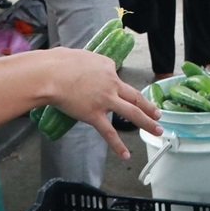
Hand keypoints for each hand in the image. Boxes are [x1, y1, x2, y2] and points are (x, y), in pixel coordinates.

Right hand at [46, 47, 162, 159]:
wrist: (51, 74)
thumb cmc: (58, 63)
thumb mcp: (77, 55)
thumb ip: (83, 61)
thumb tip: (77, 63)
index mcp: (107, 66)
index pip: (115, 76)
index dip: (112, 82)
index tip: (105, 86)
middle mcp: (111, 83)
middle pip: (135, 96)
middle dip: (149, 106)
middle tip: (159, 114)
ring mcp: (105, 100)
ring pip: (132, 113)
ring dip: (147, 123)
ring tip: (158, 130)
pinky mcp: (94, 115)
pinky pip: (109, 133)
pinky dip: (118, 146)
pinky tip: (126, 155)